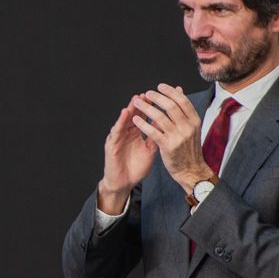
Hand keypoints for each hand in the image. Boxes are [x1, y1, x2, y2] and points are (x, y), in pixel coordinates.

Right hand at [97, 96, 159, 213]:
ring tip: (136, 99)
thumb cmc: (135, 168)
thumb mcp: (150, 150)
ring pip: (124, 121)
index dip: (152, 107)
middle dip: (141, 104)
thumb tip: (167, 123)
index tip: (162, 98)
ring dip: (130, 109)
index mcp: (136, 133)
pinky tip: (124, 114)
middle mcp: (126, 133)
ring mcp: (118, 138)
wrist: (124, 183)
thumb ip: (156, 136)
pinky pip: (116, 132)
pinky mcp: (111, 145)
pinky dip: (120, 122)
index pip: (144, 116)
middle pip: (134, 115)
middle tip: (149, 93)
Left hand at [129, 83, 211, 192]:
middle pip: (171, 106)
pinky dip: (143, 124)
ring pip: (160, 117)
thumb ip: (184, 110)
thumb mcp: (191, 127)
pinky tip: (135, 119)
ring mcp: (178, 136)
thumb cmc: (188, 147)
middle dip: (157, 97)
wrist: (190, 169)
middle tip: (147, 93)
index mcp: (194, 120)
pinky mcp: (168, 146)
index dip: (170, 91)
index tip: (159, 86)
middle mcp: (188, 127)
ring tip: (137, 103)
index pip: (182, 101)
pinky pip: (153, 132)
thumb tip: (179, 89)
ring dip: (146, 108)